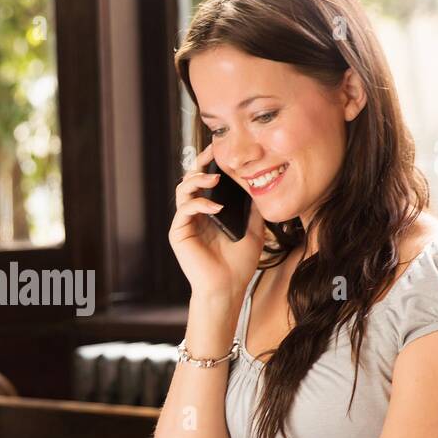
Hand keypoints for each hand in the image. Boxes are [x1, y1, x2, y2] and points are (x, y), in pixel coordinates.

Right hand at [169, 143, 264, 300]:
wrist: (229, 287)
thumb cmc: (239, 263)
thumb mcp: (253, 229)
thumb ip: (251, 207)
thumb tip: (257, 184)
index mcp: (209, 211)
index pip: (205, 181)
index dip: (209, 163)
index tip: (221, 150)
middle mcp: (195, 214)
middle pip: (190, 179)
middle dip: (200, 163)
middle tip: (213, 154)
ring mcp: (185, 223)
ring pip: (183, 190)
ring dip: (197, 180)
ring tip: (215, 179)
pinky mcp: (179, 233)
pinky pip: (185, 209)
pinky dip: (199, 203)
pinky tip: (216, 207)